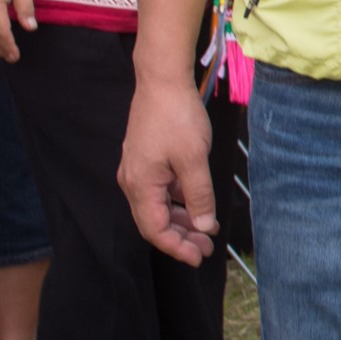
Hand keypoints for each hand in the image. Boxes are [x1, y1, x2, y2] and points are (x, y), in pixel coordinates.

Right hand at [119, 72, 217, 265]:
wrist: (162, 82)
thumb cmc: (177, 117)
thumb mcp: (194, 159)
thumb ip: (199, 195)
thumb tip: (204, 226)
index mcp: (140, 186)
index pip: (155, 230)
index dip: (177, 247)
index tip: (199, 257)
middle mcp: (133, 182)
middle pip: (155, 222)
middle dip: (181, 238)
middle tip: (207, 248)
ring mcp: (139, 171)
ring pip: (159, 207)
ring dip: (182, 220)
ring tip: (206, 231)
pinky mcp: (147, 160)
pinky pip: (161, 191)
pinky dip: (179, 201)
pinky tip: (197, 205)